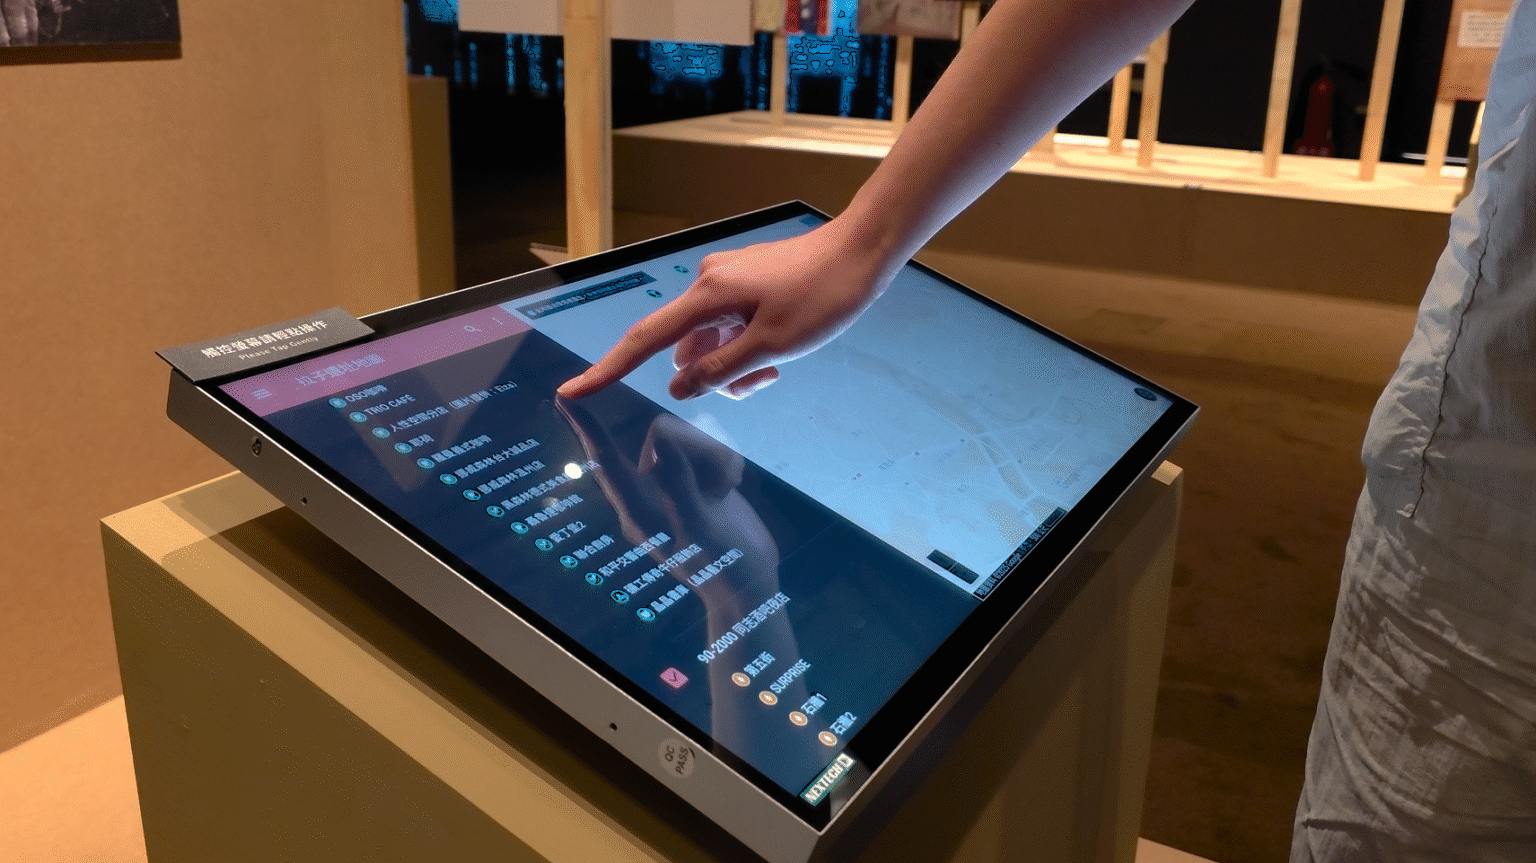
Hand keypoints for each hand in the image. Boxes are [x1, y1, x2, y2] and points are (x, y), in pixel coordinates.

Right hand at [557, 220, 894, 400]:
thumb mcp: (772, 347)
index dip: (607, 371)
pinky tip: (781, 349)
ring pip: (712, 344)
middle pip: (686, 350)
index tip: (572, 390)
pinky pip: (730, 328)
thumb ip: (719, 370)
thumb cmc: (823, 296)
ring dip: (736, 365)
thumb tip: (678, 385)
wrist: (863, 251)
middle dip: (715, 376)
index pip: (644, 342)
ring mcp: (728, 282)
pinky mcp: (746, 284)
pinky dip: (746, 347)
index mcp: (707, 296)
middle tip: (764, 378)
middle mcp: (708, 283)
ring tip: (779, 365)